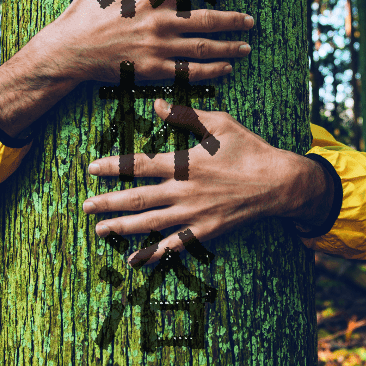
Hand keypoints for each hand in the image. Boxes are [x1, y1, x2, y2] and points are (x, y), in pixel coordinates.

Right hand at [28, 0, 252, 83]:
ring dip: (228, 47)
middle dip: (232, 19)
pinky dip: (210, 71)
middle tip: (250, 20)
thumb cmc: (84, 12)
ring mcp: (157, 47)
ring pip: (202, 47)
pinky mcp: (152, 69)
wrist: (68, 50)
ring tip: (246, 46)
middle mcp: (158, 21)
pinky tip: (225, 69)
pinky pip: (188, 71)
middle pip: (206, 19)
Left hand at [82, 99, 332, 263]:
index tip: (92, 168)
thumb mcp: (220, 123)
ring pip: (150, 223)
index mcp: (184, 163)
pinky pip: (174, 245)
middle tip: (86, 206)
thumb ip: (185, 116)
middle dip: (108, 202)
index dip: (113, 167)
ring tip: (99, 229)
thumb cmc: (250, 149)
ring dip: (122, 227)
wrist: (279, 183)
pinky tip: (134, 260)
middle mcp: (184, 190)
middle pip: (137, 197)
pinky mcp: (205, 230)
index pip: (139, 165)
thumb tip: (156, 104)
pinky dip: (153, 254)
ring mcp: (194, 214)